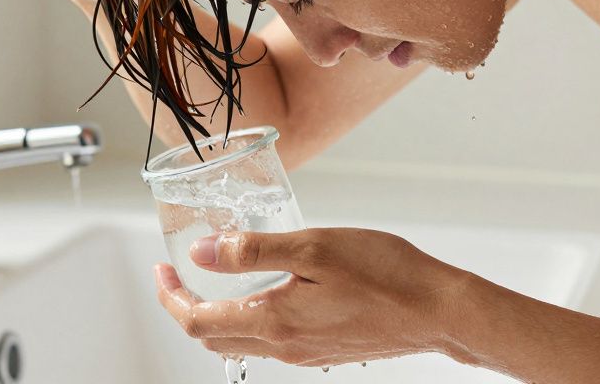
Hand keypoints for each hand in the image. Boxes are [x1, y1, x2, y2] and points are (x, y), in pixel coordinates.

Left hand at [154, 227, 472, 366]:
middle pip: (213, 336)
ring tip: (215, 277)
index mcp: (273, 321)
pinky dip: (250, 317)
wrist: (438, 311)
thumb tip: (202, 252)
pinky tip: (265, 289)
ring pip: (241, 340)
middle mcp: (284, 345)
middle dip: (186, 306)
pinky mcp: (323, 349)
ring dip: (217, 313)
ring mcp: (304, 352)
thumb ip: (253, 250)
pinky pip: (271, 339)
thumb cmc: (385, 274)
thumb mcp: (312, 246)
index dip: (170, 296)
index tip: (161, 269)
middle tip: (177, 275)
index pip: (198, 321)